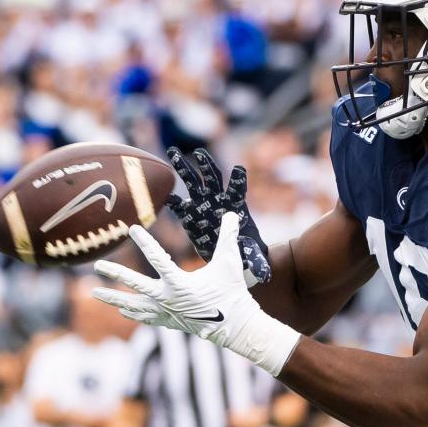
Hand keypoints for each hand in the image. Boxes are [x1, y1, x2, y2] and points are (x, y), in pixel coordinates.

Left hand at [93, 213, 299, 375]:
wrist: (234, 324)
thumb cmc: (231, 291)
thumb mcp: (230, 262)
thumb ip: (228, 236)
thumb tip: (231, 213)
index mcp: (180, 282)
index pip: (157, 258)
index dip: (144, 241)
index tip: (131, 229)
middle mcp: (167, 298)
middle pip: (135, 284)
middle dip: (115, 273)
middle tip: (97, 265)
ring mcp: (166, 312)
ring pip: (133, 305)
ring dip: (114, 298)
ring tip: (95, 292)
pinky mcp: (169, 321)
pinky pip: (145, 317)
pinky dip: (132, 312)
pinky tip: (122, 310)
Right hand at [165, 147, 271, 286]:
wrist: (235, 259)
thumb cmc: (248, 256)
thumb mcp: (253, 259)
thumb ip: (257, 263)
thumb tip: (264, 274)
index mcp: (237, 208)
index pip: (238, 190)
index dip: (239, 180)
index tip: (239, 169)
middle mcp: (219, 202)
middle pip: (212, 179)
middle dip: (206, 165)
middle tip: (199, 153)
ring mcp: (203, 207)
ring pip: (193, 183)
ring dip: (184, 168)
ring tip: (174, 152)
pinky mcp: (190, 218)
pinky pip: (179, 206)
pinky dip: (172, 201)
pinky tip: (162, 194)